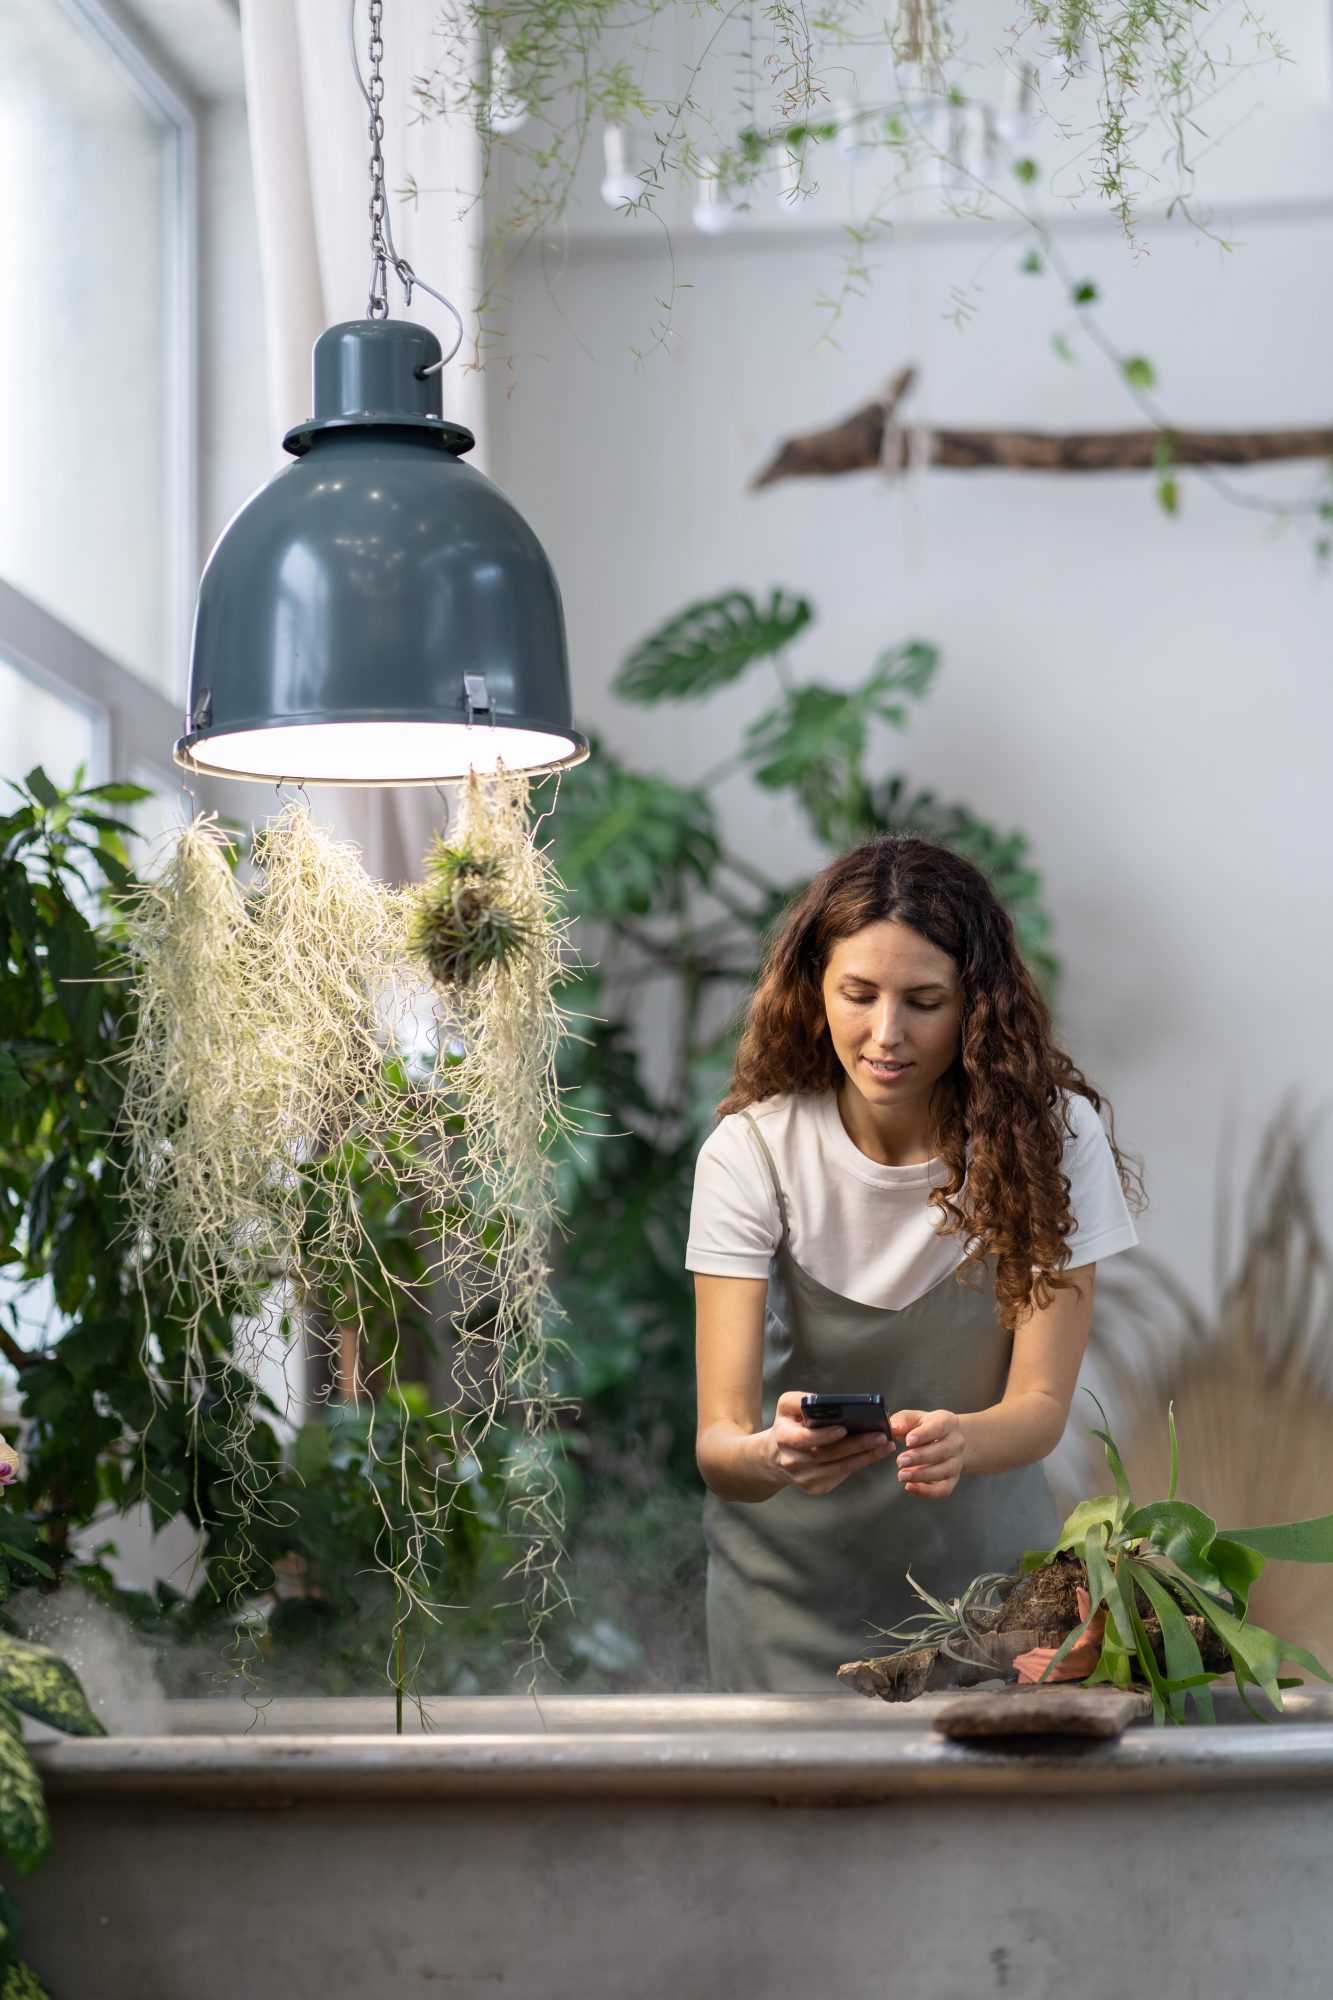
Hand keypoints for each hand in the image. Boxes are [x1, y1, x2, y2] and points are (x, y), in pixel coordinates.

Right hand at [765, 1390, 895, 1496]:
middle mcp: (792, 1462)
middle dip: (857, 1446)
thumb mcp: (786, 1406)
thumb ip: (801, 1400)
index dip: (824, 1436)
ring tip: (885, 1445)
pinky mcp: (816, 1488)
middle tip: (880, 1436)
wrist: (776, 1456)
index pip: (804, 1439)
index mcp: (784, 1439)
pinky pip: (841, 1475)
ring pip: (839, 1468)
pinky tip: (874, 1454)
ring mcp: (804, 1479)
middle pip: (828, 1455)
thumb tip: (826, 1402)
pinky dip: (859, 1464)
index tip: (844, 1428)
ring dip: (865, 1457)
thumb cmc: (788, 1426)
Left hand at [892, 1408, 964, 1499]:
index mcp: (947, 1422)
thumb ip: (902, 1421)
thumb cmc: (924, 1427)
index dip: (924, 1435)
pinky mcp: (953, 1479)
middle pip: (942, 1451)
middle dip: (919, 1458)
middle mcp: (956, 1442)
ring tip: (902, 1476)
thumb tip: (893, 1427)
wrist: (944, 1439)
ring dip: (922, 1475)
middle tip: (900, 1461)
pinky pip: (944, 1490)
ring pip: (944, 1471)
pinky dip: (928, 1492)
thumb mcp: (914, 1418)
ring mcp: (957, 1462)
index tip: (908, 1441)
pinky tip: (910, 1487)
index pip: (939, 1427)